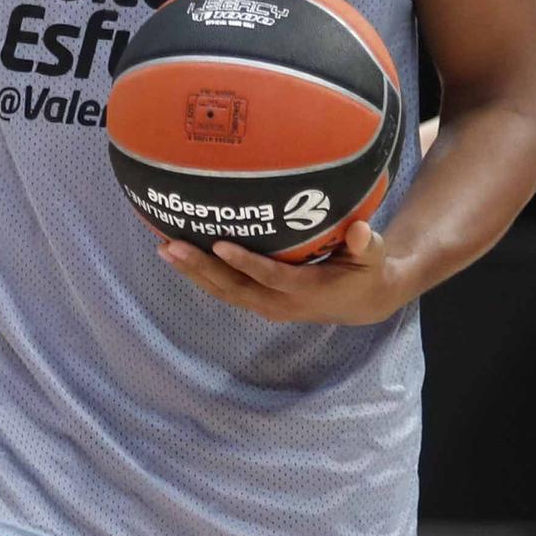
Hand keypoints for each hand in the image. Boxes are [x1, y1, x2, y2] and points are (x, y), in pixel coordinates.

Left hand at [157, 220, 410, 324]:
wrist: (361, 302)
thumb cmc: (365, 269)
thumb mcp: (373, 256)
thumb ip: (365, 243)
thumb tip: (361, 229)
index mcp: (307, 289)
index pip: (271, 276)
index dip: (245, 263)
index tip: (219, 244)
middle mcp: (280, 303)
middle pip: (234, 287)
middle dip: (201, 267)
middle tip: (170, 245)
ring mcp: (265, 306)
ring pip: (222, 291)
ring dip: (192, 272)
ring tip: (163, 248)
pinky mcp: (258, 302)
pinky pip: (224, 290)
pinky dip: (199, 275)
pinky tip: (176, 256)